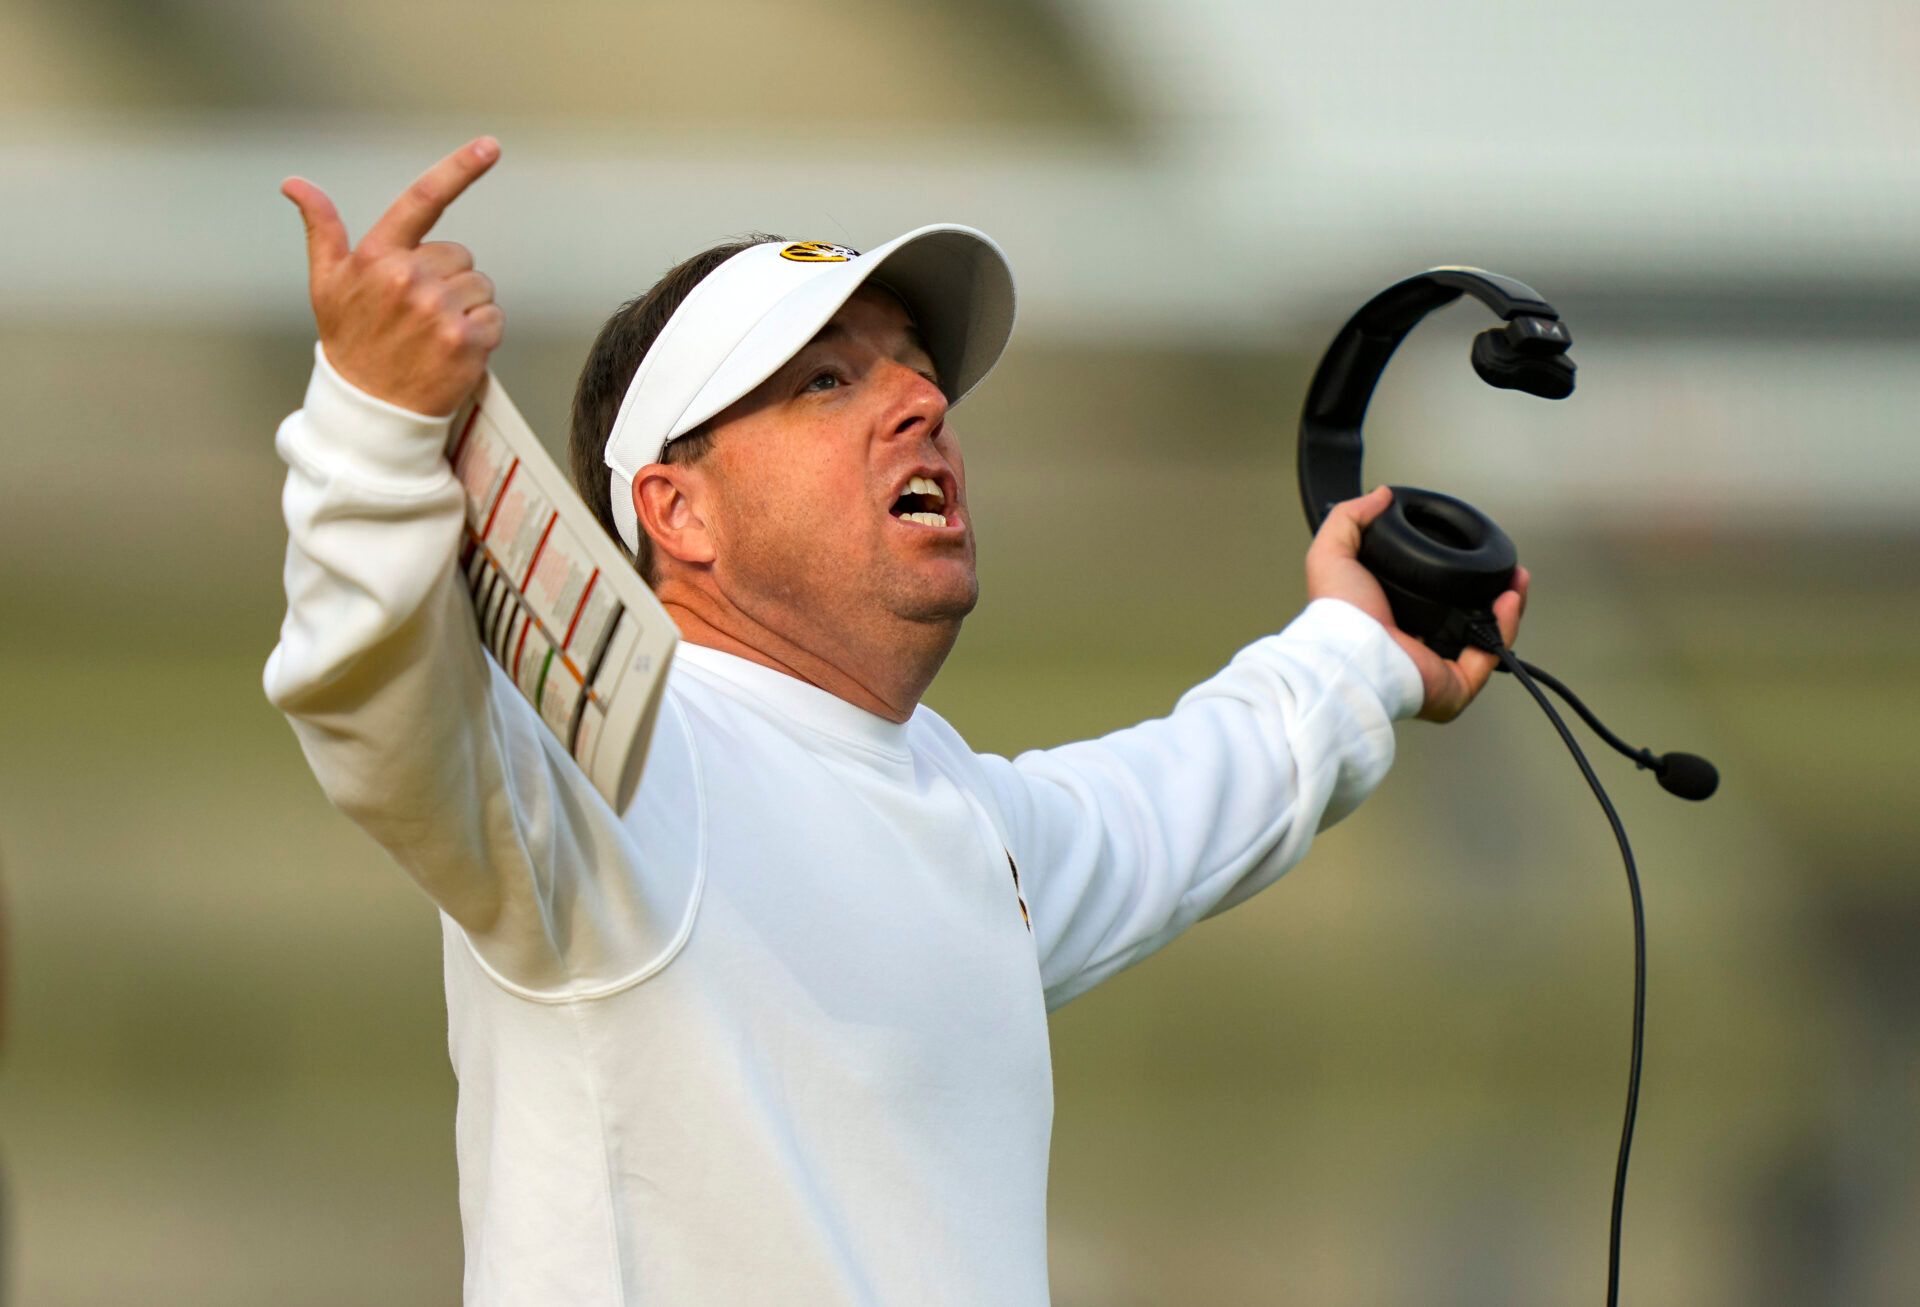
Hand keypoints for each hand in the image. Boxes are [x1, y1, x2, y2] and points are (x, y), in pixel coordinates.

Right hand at [282, 136, 504, 416]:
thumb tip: (295, 184)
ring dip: (466, 309)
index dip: (460, 168)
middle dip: (448, 281)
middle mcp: (409, 279)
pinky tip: (453, 351)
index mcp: (378, 257)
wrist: (369, 409)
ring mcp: (439, 311)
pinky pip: (495, 320)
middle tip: (419, 314)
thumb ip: (321, 230)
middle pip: (461, 257)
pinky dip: (482, 335)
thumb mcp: (326, 284)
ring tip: (434, 335)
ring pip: (482, 288)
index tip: (491, 145)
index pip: (423, 200)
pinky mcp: (467, 341)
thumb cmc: (351, 342)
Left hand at [1305, 485, 1529, 722]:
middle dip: (1491, 591)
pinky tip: (1509, 600)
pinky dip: (1504, 629)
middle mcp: (1414, 646)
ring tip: (1516, 579)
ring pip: (1484, 637)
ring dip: (1506, 608)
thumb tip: (1380, 496)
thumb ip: (1352, 517)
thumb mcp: (1333, 552)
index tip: (1471, 554)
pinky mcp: (1454, 684)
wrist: (1347, 653)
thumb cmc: (1335, 617)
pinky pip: (1489, 657)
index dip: (1453, 576)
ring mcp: (1436, 667)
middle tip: (1506, 568)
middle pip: (1465, 618)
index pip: (1430, 598)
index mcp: (1389, 620)